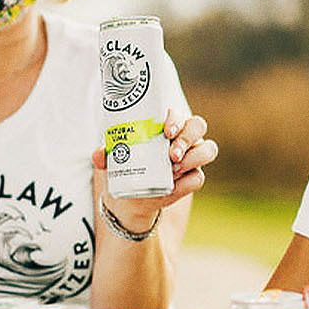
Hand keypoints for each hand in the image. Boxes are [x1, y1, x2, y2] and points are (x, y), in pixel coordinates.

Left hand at [92, 109, 217, 230]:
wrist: (132, 195)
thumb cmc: (127, 165)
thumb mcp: (113, 158)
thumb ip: (106, 153)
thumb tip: (99, 154)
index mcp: (167, 125)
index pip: (180, 114)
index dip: (176, 119)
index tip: (166, 131)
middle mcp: (184, 138)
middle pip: (199, 126)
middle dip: (187, 138)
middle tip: (171, 154)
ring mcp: (192, 157)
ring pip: (208, 149)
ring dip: (193, 158)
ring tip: (172, 169)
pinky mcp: (192, 178)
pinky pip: (199, 177)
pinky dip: (186, 182)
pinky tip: (172, 185)